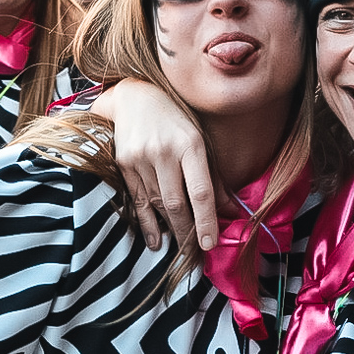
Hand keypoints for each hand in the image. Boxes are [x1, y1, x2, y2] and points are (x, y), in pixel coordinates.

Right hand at [90, 78, 217, 250]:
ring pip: (157, 205)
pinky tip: (156, 240)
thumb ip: (213, 177)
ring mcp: (140, 158)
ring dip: (170, 229)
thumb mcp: (200, 141)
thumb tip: (230, 212)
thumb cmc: (176, 120)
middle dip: (187, 232)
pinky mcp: (123, 164)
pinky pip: (138, 201)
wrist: (134, 98)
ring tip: (180, 248)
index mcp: (191, 143)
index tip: (209, 244)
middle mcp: (164, 151)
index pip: (200, 191)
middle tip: (195, 255)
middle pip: (176, 203)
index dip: (206, 221)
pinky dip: (148, 223)